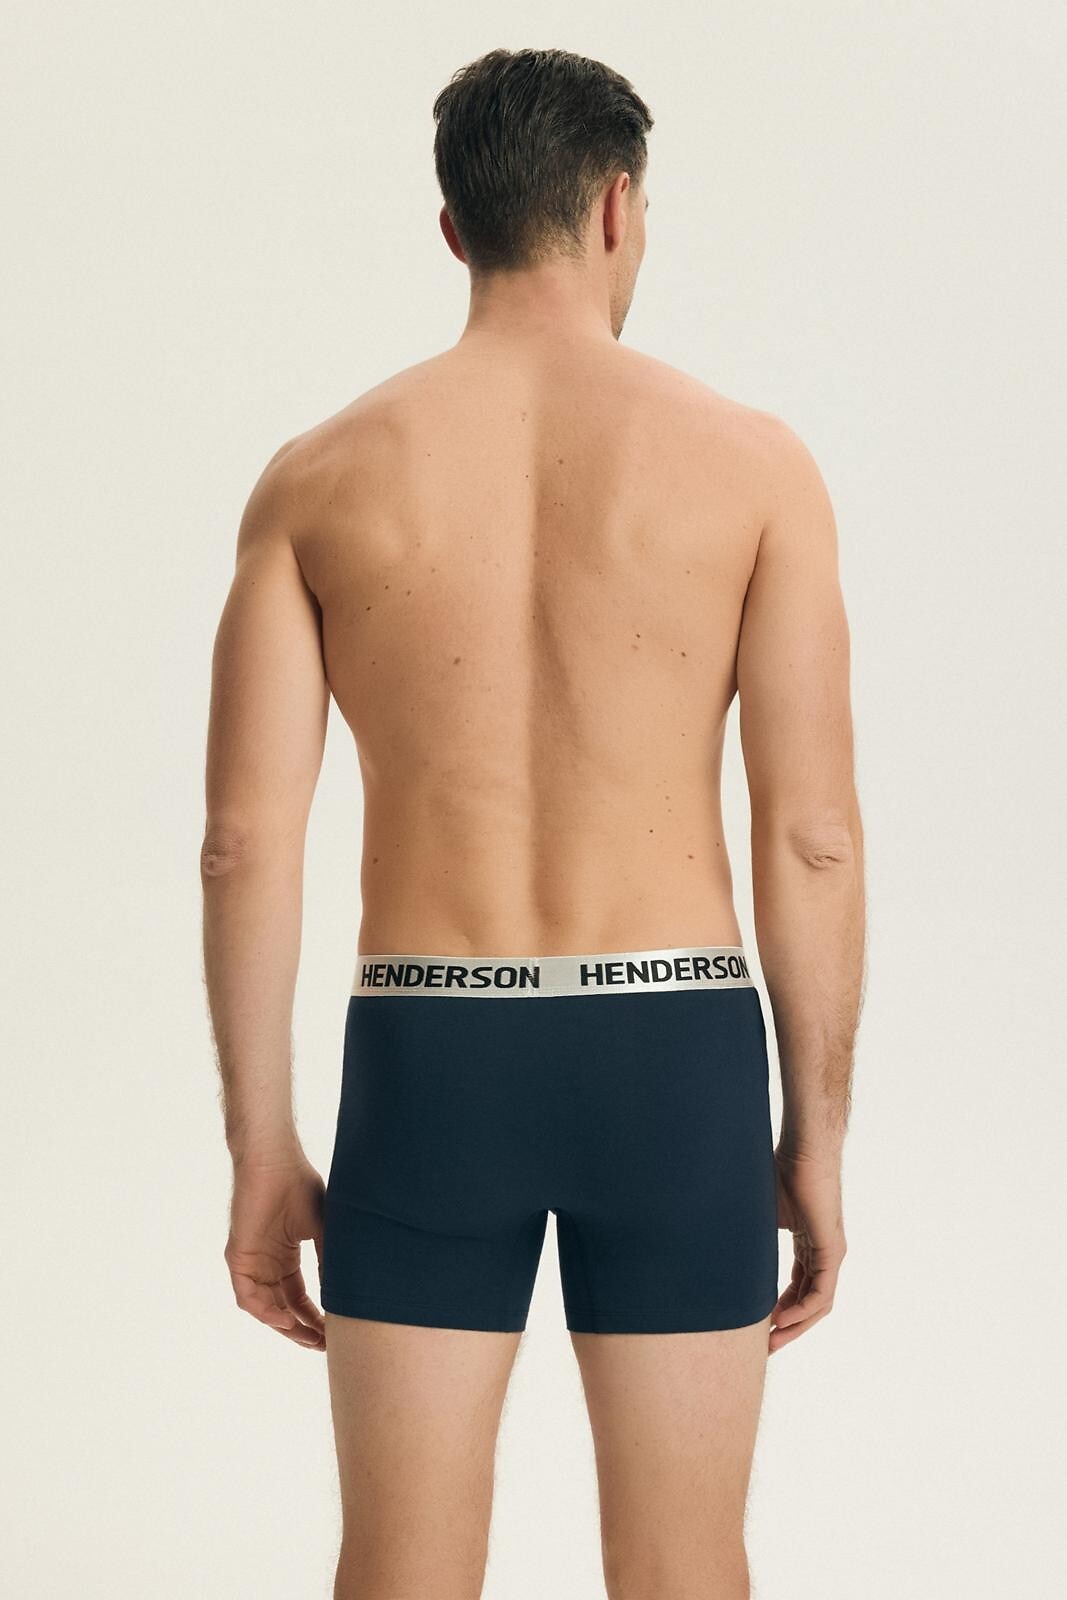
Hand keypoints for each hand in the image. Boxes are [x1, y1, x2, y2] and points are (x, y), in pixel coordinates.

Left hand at [224, 1154, 326, 1350]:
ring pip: (267, 1309)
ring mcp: (252, 1263)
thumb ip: (330, 1263)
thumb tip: (348, 1296)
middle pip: (285, 1309)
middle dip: (304, 1330)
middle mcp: (268, 1265)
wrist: (275, 1163)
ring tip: (311, 1339)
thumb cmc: (299, 1187)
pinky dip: (267, 1313)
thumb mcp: (323, 1231)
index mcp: (286, 1257)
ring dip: (288, 1327)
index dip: (316, 1318)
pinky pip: (249, 1298)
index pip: (300, 1298)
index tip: (335, 1334)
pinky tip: (288, 1320)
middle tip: (325, 1346)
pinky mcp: (239, 1259)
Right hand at [769, 1145, 846, 1353]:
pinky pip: (821, 1293)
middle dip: (787, 1327)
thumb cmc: (780, 1171)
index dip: (778, 1310)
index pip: (797, 1288)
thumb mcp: (760, 1215)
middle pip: (809, 1302)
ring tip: (771, 1341)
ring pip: (817, 1303)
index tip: (757, 1327)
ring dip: (795, 1325)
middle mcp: (822, 1253)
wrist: (803, 1150)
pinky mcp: (832, 1250)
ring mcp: (829, 1253)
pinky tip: (780, 1319)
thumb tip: (715, 1246)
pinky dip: (802, 1310)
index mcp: (808, 1245)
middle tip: (764, 1347)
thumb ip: (750, 1237)